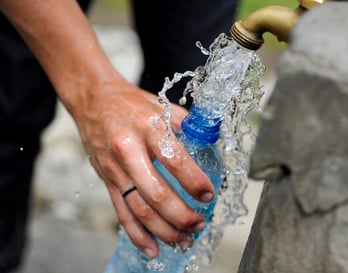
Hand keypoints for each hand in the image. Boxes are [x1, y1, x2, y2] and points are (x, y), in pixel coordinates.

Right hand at [72, 80, 214, 257]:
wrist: (93, 100)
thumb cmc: (130, 103)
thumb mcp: (161, 105)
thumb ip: (187, 124)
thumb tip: (211, 140)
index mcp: (148, 128)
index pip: (175, 160)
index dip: (194, 181)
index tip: (208, 194)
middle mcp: (129, 151)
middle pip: (156, 193)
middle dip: (181, 215)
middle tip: (199, 223)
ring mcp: (115, 169)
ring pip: (139, 209)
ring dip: (164, 230)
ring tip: (184, 240)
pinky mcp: (106, 181)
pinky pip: (122, 213)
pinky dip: (137, 235)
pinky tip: (152, 249)